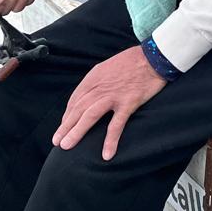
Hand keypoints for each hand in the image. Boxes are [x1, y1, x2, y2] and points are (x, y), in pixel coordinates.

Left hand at [53, 45, 167, 159]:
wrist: (154, 56)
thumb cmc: (134, 60)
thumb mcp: (109, 66)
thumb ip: (99, 80)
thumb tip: (92, 94)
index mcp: (95, 76)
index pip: (76, 98)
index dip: (68, 114)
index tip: (64, 126)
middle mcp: (101, 86)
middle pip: (78, 109)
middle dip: (66, 126)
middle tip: (57, 142)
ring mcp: (114, 95)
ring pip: (90, 116)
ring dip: (77, 132)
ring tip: (67, 146)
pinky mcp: (128, 102)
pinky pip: (116, 124)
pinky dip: (110, 140)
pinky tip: (106, 154)